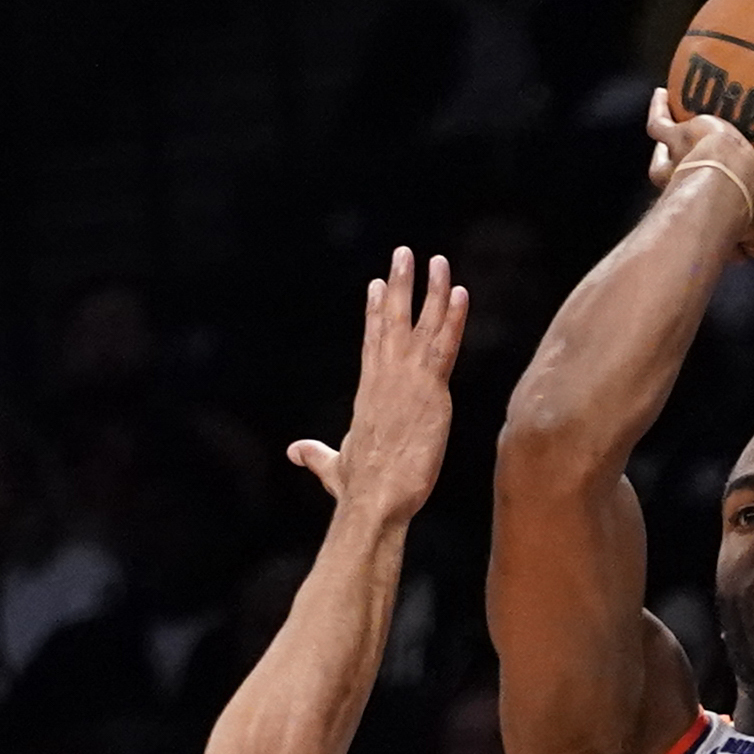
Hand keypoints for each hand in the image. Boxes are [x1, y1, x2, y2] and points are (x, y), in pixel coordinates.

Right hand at [285, 249, 466, 525]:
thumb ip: (316, 454)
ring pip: (421, 325)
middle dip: (398, 285)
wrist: (375, 501)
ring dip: (429, 290)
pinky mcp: (431, 392)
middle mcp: (385, 378)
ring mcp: (408, 381)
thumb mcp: (332, 466)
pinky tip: (459, 292)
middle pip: (392, 321)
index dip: (375, 313)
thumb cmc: (356, 490)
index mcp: (367, 392)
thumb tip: (295, 451)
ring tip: (436, 260)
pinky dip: (453, 318)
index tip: (377, 284)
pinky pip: (445, 346)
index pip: (372, 343)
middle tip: (403, 253)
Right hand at [643, 89, 753, 261]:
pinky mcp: (674, 140)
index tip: (744, 242)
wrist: (725, 178)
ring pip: (668, 157)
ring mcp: (679, 165)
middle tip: (704, 170)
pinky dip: (661, 108)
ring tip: (677, 128)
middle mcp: (695, 193)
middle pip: (692, 189)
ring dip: (671, 147)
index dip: (736, 242)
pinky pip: (660, 123)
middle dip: (695, 185)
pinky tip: (662, 92)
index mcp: (723, 217)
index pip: (727, 234)